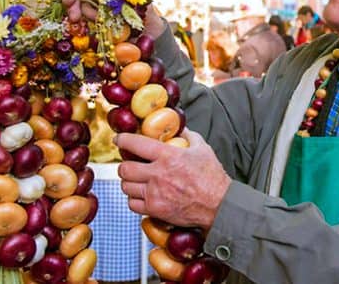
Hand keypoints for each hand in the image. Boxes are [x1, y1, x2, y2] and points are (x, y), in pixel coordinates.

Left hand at [115, 130, 230, 229]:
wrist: (219, 206)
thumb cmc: (213, 178)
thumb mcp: (202, 149)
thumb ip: (188, 136)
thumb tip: (180, 128)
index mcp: (168, 156)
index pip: (135, 144)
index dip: (123, 140)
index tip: (119, 139)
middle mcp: (158, 174)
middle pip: (124, 168)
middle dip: (125, 165)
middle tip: (130, 164)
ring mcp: (155, 193)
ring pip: (126, 186)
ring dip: (129, 183)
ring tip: (137, 181)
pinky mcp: (155, 209)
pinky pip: (132, 204)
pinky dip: (135, 200)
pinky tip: (143, 195)